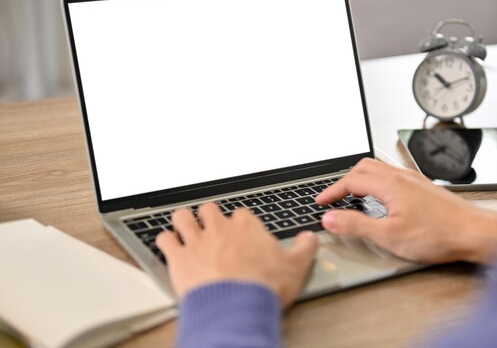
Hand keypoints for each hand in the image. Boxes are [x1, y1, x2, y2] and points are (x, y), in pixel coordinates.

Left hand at [156, 203, 317, 307]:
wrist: (237, 307)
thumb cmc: (264, 287)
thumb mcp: (296, 267)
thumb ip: (304, 249)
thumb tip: (310, 238)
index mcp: (247, 226)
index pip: (241, 214)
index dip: (240, 223)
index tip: (242, 232)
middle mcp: (220, 228)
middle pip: (209, 210)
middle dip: (209, 216)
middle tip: (212, 227)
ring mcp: (197, 241)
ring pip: (183, 217)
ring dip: (183, 221)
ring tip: (185, 227)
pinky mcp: (179, 258)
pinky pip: (165, 239)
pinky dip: (165, 241)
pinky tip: (168, 245)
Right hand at [317, 158, 496, 265]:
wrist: (474, 233)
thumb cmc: (438, 234)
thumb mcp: (389, 236)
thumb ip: (356, 225)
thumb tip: (330, 218)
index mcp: (390, 184)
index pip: (351, 180)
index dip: (332, 191)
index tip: (321, 202)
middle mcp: (401, 176)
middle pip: (363, 167)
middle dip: (344, 181)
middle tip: (334, 198)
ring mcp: (414, 179)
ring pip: (379, 169)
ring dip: (361, 180)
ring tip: (353, 198)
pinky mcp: (423, 187)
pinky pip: (392, 176)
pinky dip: (377, 183)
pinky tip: (381, 200)